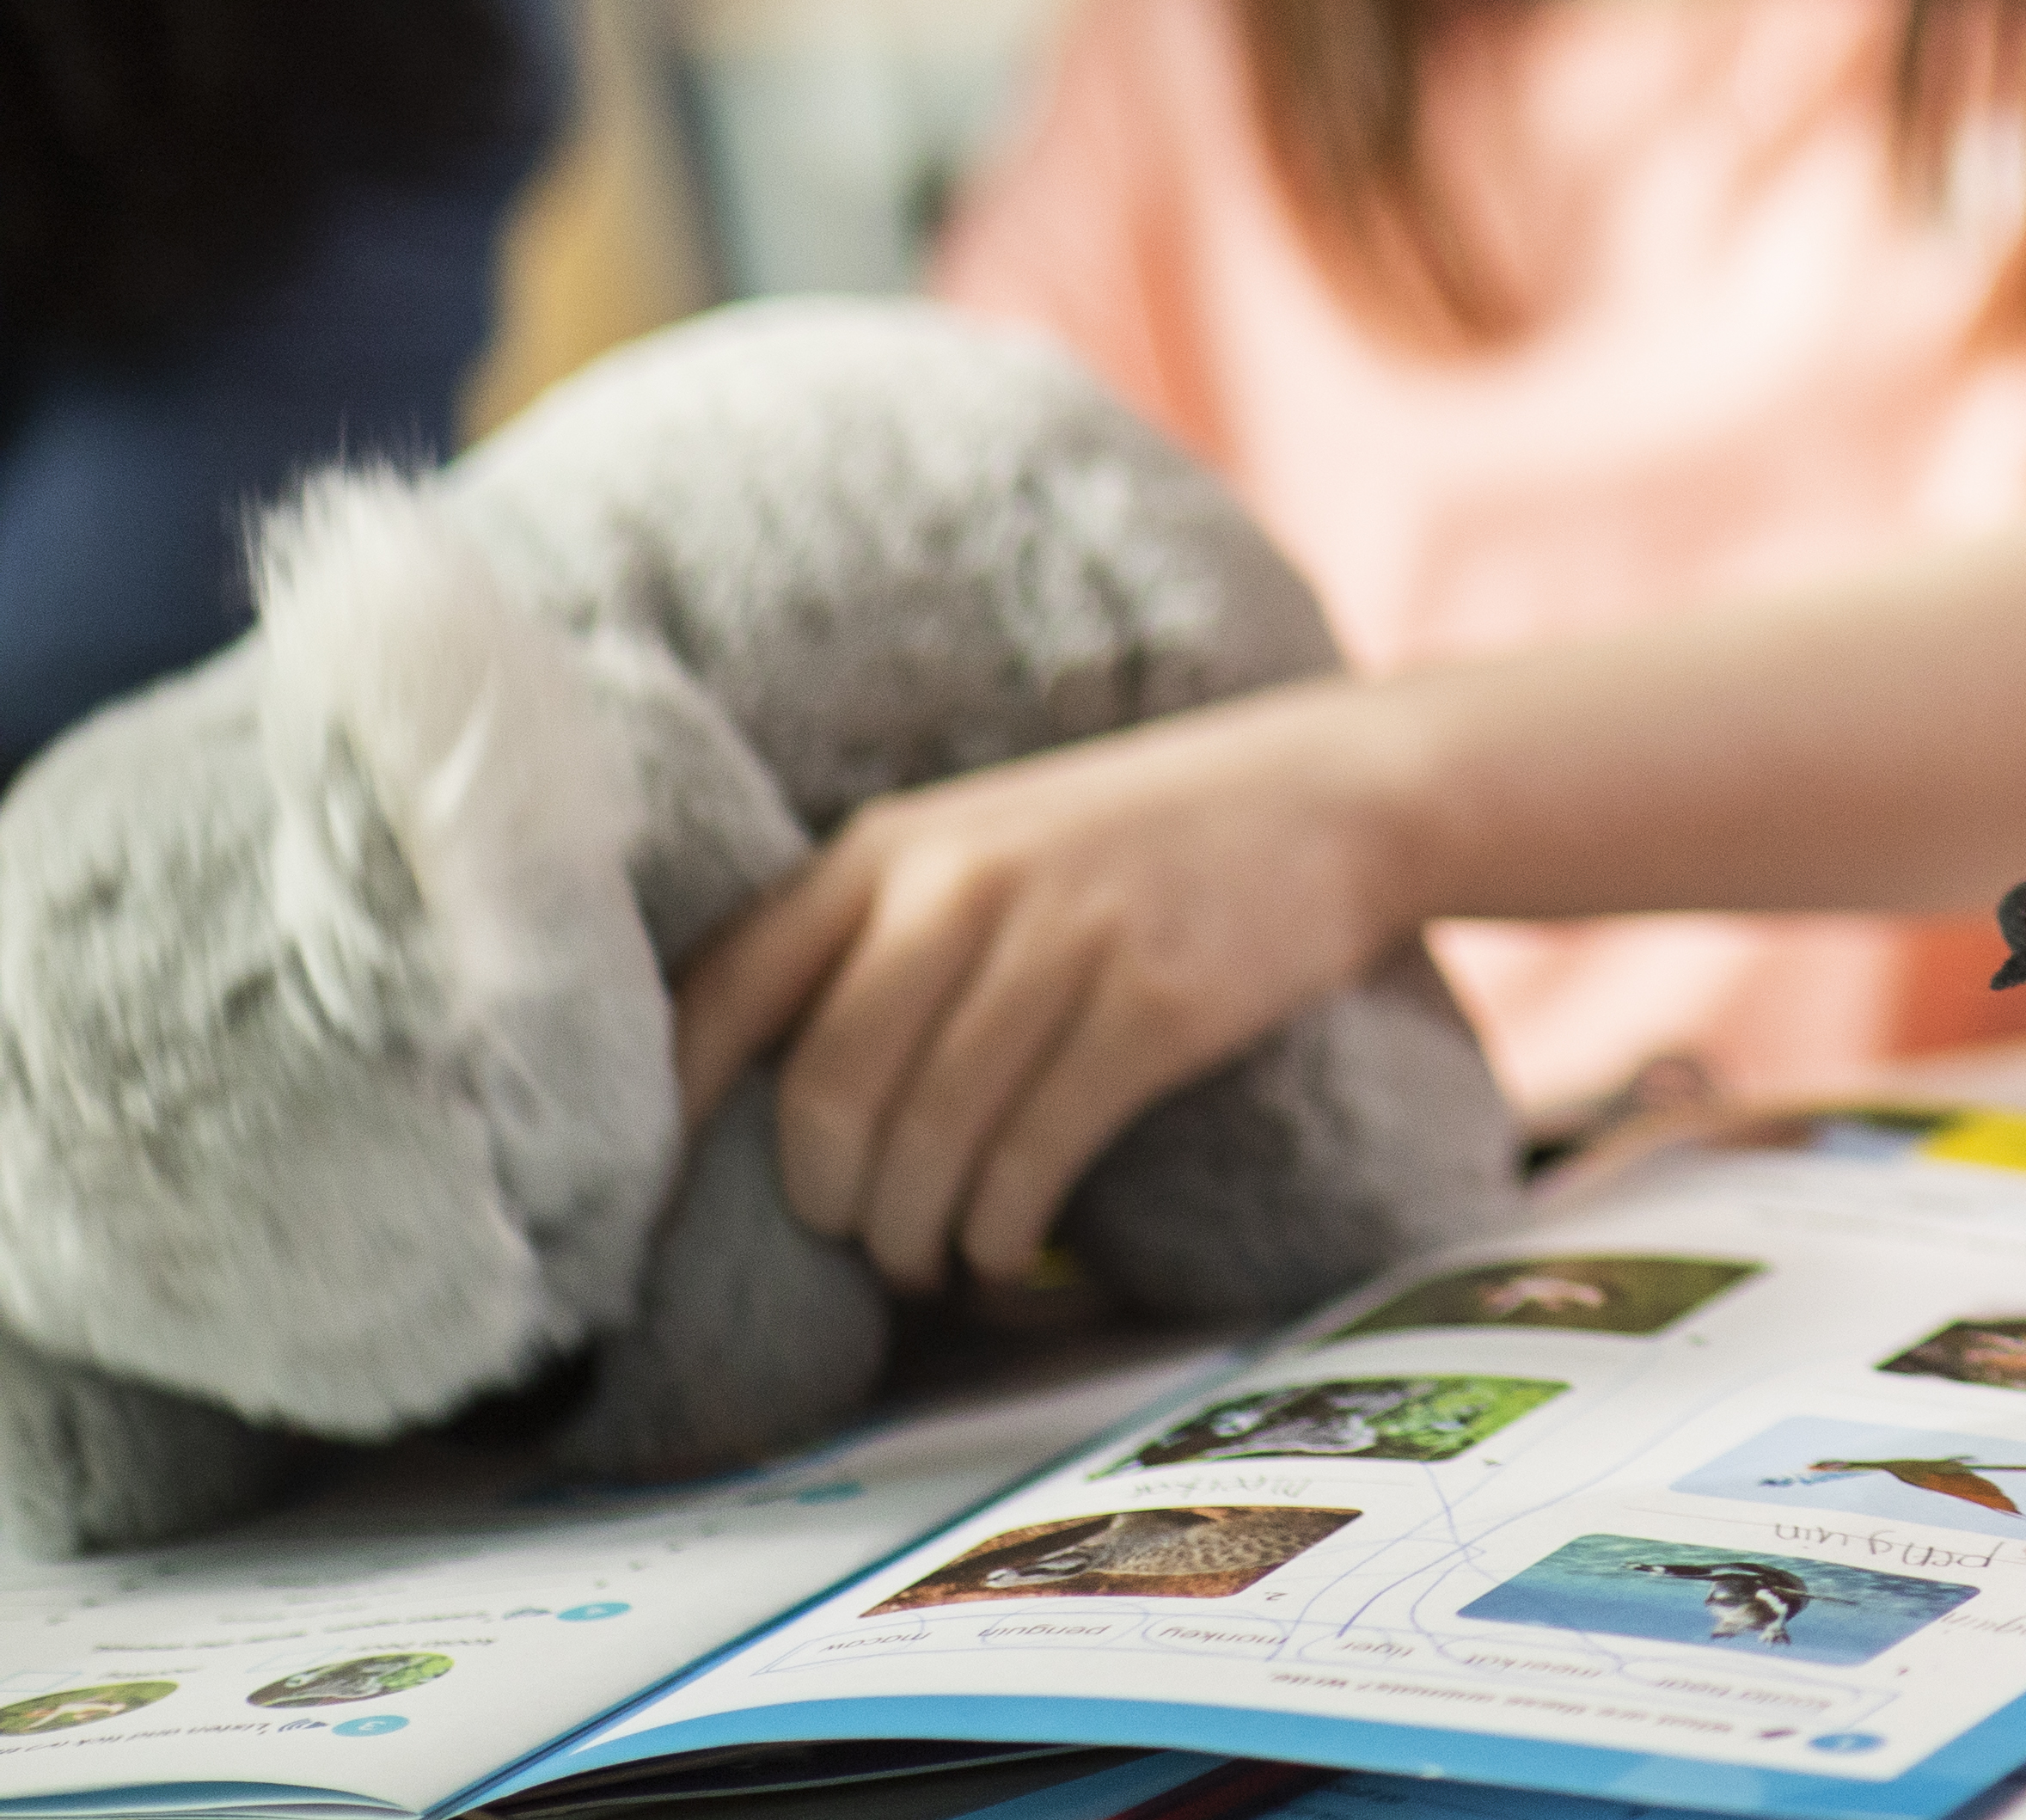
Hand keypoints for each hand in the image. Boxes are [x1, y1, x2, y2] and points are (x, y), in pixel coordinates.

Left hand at [669, 678, 1436, 1291]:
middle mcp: (960, 884)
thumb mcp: (979, 842)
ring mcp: (1064, 941)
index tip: (669, 1199)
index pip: (726, 993)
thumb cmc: (1131, 839)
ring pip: (931, 1138)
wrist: (1329, 793)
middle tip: (849, 1241)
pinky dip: (1001, 1226)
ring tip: (928, 1260)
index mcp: (888, 846)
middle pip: (829, 1093)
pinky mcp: (1155, 1005)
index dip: (679, 1114)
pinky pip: (1036, 1154)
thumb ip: (871, 934)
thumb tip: (753, 1093)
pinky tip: (1003, 1246)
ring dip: (913, 1235)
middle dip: (824, 1204)